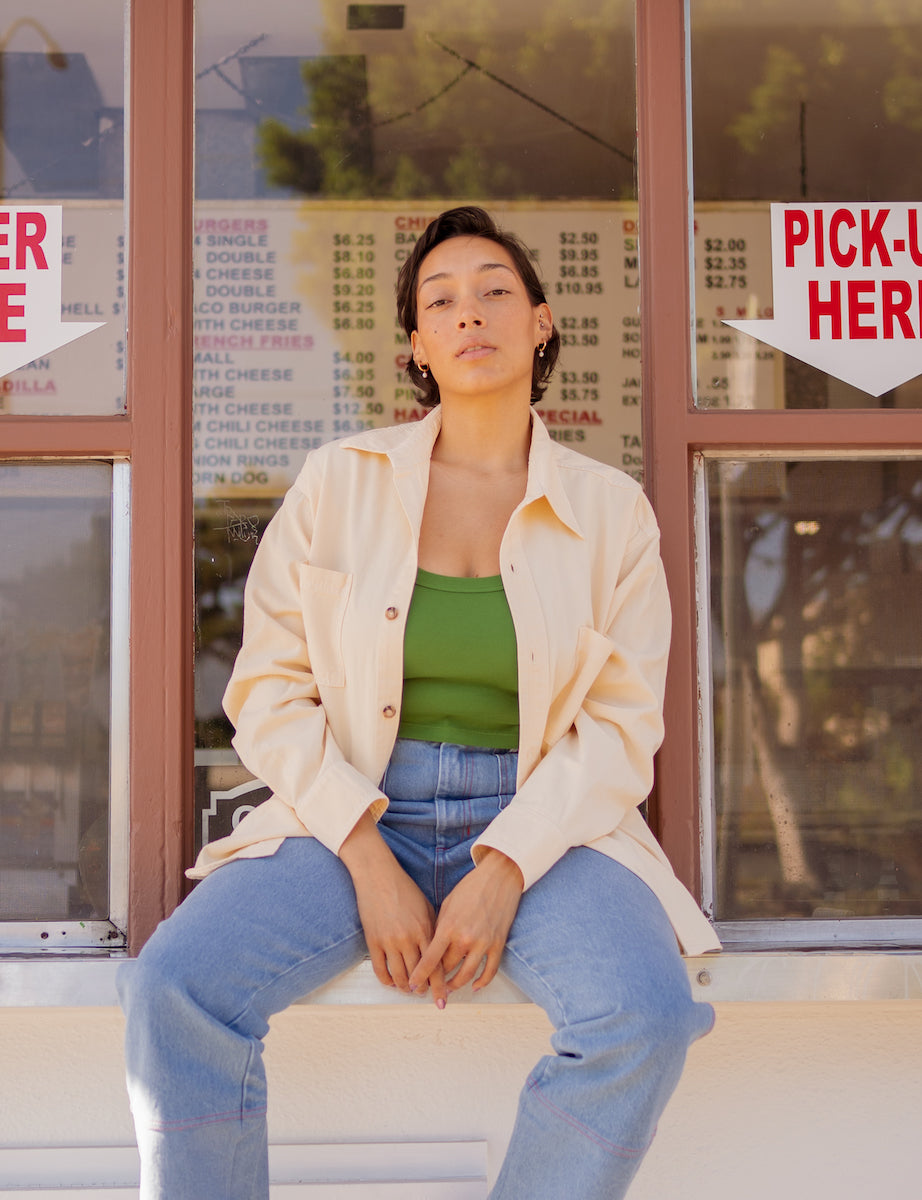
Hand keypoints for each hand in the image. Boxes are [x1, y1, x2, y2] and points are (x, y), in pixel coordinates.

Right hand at [340, 811, 444, 996]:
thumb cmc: (405, 889)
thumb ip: (434, 930)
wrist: (378, 876)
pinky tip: (392, 982)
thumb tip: (441, 951)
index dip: (440, 985)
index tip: (443, 998)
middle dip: (424, 990)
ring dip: (405, 988)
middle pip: (419, 975)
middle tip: (426, 995)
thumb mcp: (426, 907)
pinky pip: (380, 970)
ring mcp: (390, 941)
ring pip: (400, 977)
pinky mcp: (373, 941)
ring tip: (409, 990)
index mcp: (425, 930)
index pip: (435, 965)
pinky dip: (387, 981)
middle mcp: (409, 939)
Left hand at [409, 849, 523, 1005]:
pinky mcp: (498, 944)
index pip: (430, 959)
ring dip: (456, 985)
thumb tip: (432, 948)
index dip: (420, 975)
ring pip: (466, 975)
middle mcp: (465, 938)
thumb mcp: (448, 904)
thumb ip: (440, 927)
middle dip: (437, 977)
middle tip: (429, 984)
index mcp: (448, 927)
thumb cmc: (471, 887)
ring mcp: (483, 943)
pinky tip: (474, 986)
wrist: (499, 876)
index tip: (412, 985)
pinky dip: (481, 982)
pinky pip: (490, 971)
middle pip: (447, 968)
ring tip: (448, 990)